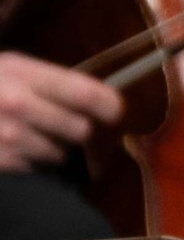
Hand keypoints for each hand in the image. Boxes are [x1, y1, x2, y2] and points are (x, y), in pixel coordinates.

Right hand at [0, 51, 125, 174]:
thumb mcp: (12, 70)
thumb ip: (52, 82)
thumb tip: (101, 100)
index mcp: (23, 73)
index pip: (83, 93)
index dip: (109, 105)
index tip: (116, 112)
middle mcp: (17, 103)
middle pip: (80, 129)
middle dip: (81, 131)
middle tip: (71, 128)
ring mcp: (8, 136)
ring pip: (62, 155)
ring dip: (57, 151)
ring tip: (37, 137)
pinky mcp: (2, 161)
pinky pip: (38, 169)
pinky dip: (35, 163)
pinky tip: (20, 149)